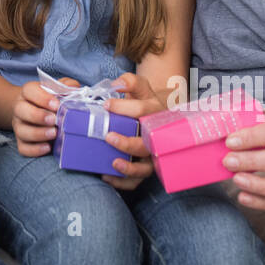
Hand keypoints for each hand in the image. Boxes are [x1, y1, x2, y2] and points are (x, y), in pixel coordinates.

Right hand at [11, 76, 77, 156]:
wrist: (37, 112)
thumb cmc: (51, 100)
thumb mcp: (59, 89)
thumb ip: (67, 87)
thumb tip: (75, 90)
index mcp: (28, 93)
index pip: (29, 90)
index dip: (42, 98)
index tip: (57, 105)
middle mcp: (20, 108)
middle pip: (20, 110)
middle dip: (38, 116)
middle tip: (54, 120)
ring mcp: (19, 125)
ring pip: (21, 130)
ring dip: (37, 133)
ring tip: (54, 134)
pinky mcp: (21, 141)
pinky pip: (23, 147)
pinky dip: (34, 149)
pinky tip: (47, 147)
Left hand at [100, 72, 161, 190]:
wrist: (158, 120)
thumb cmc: (145, 104)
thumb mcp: (141, 89)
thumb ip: (131, 82)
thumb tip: (118, 84)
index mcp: (155, 114)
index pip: (142, 111)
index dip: (124, 108)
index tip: (106, 105)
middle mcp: (156, 137)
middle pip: (145, 144)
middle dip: (127, 143)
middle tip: (108, 136)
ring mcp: (152, 156)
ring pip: (144, 168)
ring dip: (129, 167)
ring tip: (113, 162)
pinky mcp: (145, 169)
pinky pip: (136, 182)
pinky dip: (122, 182)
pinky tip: (106, 176)